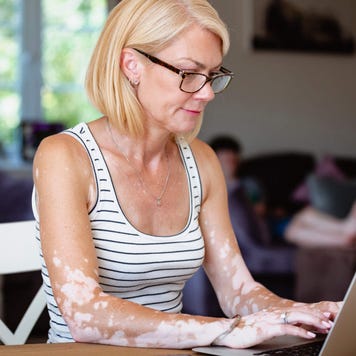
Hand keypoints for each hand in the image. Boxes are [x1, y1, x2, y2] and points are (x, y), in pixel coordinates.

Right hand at [214, 301, 340, 348]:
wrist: (226, 331)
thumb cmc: (242, 331)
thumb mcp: (260, 327)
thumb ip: (272, 325)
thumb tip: (283, 327)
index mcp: (271, 313)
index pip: (294, 311)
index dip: (309, 313)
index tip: (322, 317)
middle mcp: (272, 313)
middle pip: (297, 312)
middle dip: (314, 316)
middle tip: (328, 320)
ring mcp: (269, 320)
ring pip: (295, 317)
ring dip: (311, 321)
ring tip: (324, 325)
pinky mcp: (266, 328)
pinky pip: (286, 328)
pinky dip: (299, 330)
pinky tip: (308, 333)